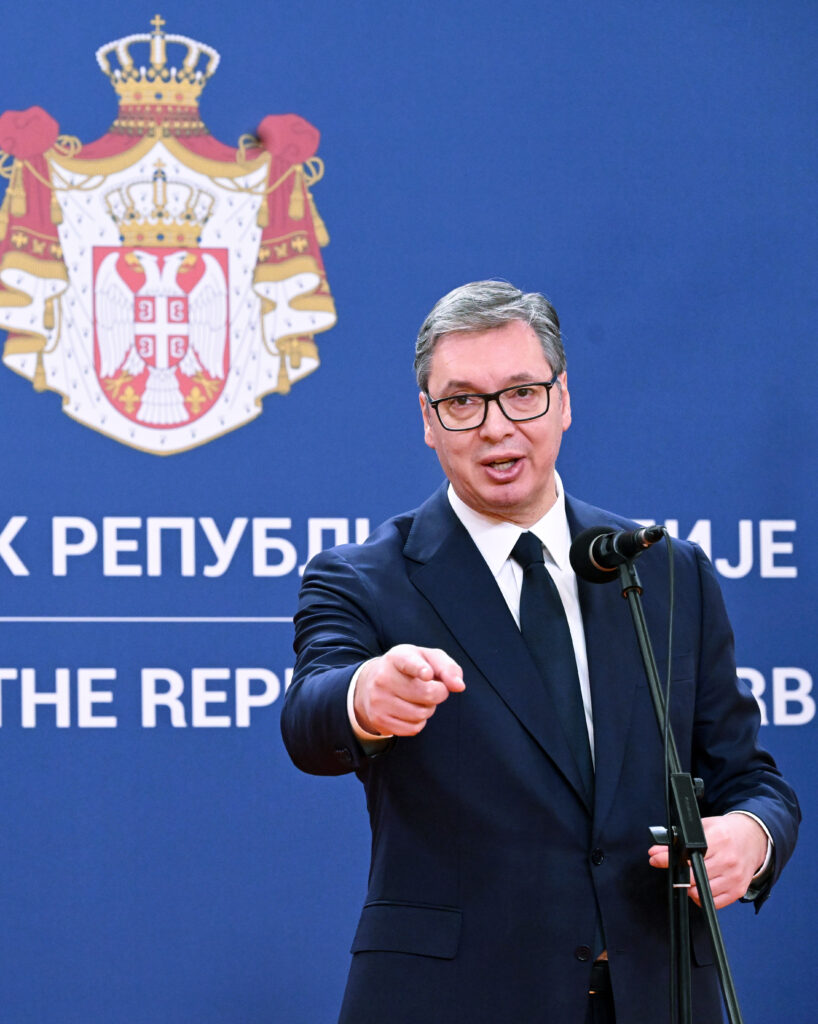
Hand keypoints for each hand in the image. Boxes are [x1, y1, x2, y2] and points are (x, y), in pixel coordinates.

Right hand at [353, 644, 464, 736]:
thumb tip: (459, 686)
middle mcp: (383, 678)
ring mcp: (379, 700)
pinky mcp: (379, 720)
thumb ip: (448, 668)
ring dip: (428, 708)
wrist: (373, 683)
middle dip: (439, 693)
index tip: (427, 674)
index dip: (420, 669)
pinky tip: (409, 710)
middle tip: (434, 687)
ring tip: (418, 698)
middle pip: (427, 693)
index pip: (409, 663)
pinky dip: (419, 721)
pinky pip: (413, 728)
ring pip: (421, 714)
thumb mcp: (428, 658)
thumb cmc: (410, 668)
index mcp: (397, 657)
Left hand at [648, 814, 768, 908]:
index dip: (669, 858)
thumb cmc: (726, 832)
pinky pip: (715, 903)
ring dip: (690, 887)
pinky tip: (700, 887)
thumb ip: (677, 839)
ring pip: (702, 892)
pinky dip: (703, 898)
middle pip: (693, 876)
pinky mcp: (738, 890)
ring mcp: (734, 877)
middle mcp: (728, 859)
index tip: (656, 859)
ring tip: (689, 877)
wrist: (753, 838)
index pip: (688, 854)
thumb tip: (654, 852)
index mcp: (719, 839)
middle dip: (678, 874)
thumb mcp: (703, 828)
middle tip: (674, 869)